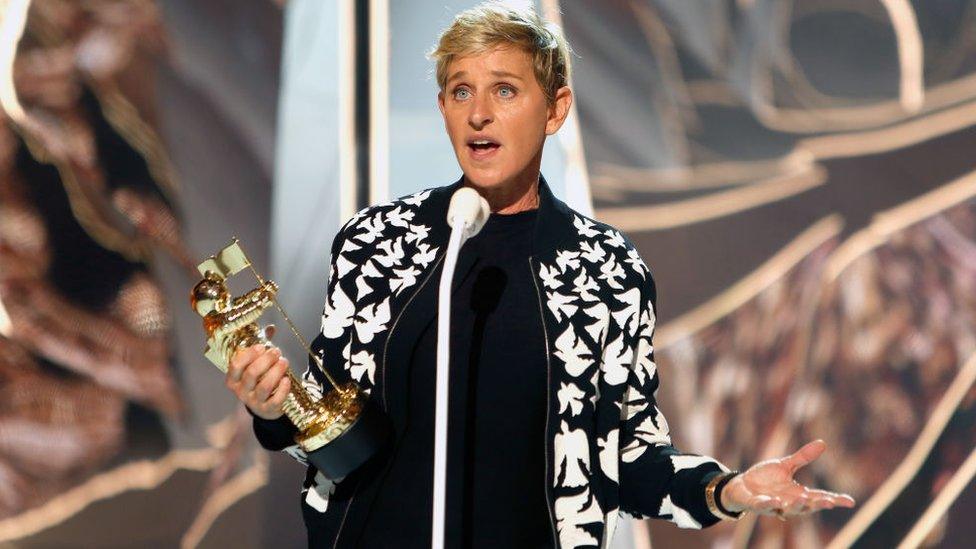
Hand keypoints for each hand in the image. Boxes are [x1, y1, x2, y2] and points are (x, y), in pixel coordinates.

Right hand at [226, 344, 291, 419]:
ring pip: (264, 386)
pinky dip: (283, 389)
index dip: (248, 354)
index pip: (235, 365)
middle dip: (266, 360)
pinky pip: (275, 399)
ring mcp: (254, 401)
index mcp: (233, 379)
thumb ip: (261, 349)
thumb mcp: (255, 366)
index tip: (261, 346)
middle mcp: (241, 391)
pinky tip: (287, 379)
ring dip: (276, 372)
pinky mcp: (268, 409)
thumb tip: (271, 328)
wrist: (264, 408)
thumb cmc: (259, 381)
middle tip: (277, 352)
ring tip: (284, 362)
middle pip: (251, 373)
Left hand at [720, 440, 855, 519]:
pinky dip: (769, 504)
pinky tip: (774, 500)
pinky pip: (764, 506)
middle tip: (829, 502)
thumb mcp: (786, 466)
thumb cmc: (766, 479)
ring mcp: (773, 505)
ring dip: (797, 506)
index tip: (850, 502)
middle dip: (817, 504)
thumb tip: (822, 443)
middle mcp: (789, 502)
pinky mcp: (757, 504)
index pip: (819, 497)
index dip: (834, 500)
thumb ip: (803, 458)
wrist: (742, 486)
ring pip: (788, 509)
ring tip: (805, 499)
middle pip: (807, 507)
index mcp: (798, 493)